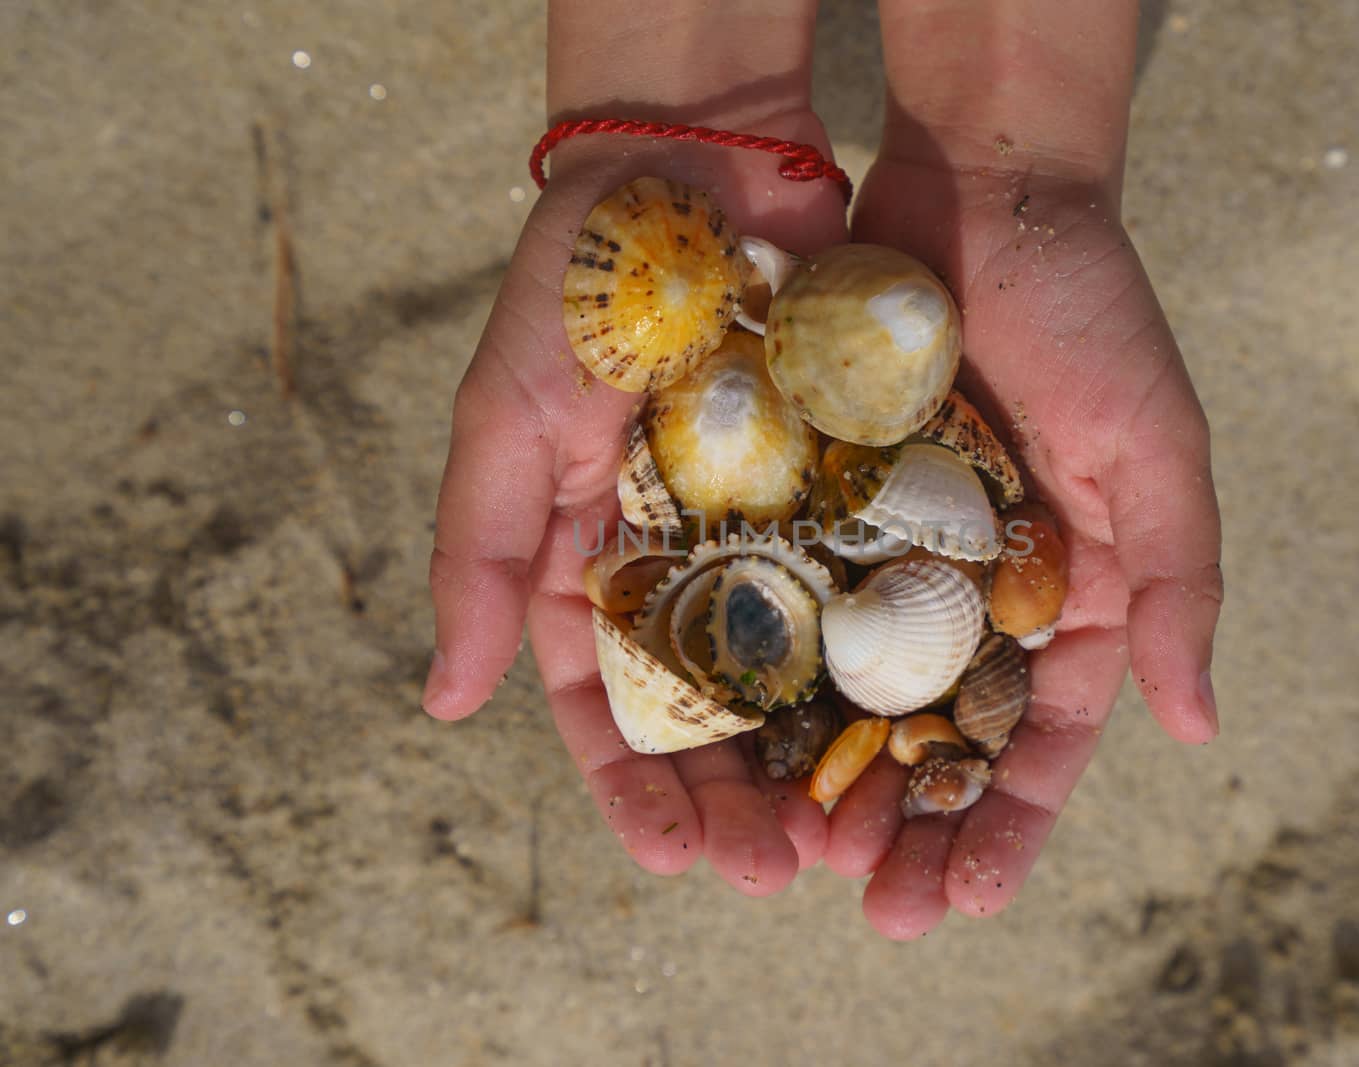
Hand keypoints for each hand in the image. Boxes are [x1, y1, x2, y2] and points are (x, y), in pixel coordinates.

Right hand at [422, 2, 847, 896]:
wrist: (692, 169)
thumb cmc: (579, 298)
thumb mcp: (505, 423)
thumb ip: (480, 558)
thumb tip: (442, 701)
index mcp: (596, 564)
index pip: (610, 706)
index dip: (636, 791)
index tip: (671, 861)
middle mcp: (689, 565)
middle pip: (716, 712)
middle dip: (740, 800)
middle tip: (780, 874)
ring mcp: (774, 532)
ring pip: (802, 671)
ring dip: (821, 757)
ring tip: (852, 831)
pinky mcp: (848, 491)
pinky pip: (870, 591)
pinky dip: (886, 660)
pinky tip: (915, 723)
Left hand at [821, 2, 1223, 937]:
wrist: (982, 191)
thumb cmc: (1091, 317)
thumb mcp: (1158, 454)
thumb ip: (1177, 588)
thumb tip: (1196, 728)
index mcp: (1070, 594)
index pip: (1042, 738)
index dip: (1008, 824)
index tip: (968, 899)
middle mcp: (975, 591)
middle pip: (938, 739)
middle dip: (910, 829)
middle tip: (871, 906)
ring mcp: (891, 552)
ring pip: (854, 695)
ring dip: (831, 780)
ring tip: (797, 854)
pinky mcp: (819, 506)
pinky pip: (791, 607)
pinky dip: (773, 680)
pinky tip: (742, 746)